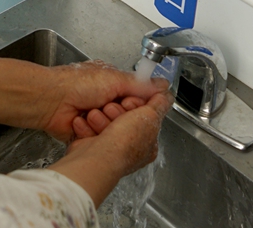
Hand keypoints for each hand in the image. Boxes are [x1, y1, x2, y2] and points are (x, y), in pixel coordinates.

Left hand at [37, 61, 168, 142]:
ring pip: (115, 130)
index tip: (132, 105)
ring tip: (94, 115)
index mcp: (112, 83)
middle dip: (120, 115)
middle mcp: (105, 100)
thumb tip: (163, 85)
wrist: (51, 100)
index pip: (137, 99)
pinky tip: (87, 126)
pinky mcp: (87, 133)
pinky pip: (101, 139)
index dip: (137, 105)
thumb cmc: (77, 83)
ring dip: (106, 125)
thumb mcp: (115, 79)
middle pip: (127, 117)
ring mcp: (95, 117)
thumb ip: (140, 85)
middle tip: (110, 108)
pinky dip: (95, 134)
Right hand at [48, 92, 172, 205]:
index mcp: (146, 144)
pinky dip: (85, 124)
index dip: (135, 105)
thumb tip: (167, 95)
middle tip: (110, 110)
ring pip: (103, 121)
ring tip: (95, 116)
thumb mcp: (149, 116)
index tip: (128, 102)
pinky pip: (87, 129)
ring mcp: (108, 148)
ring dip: (98, 116)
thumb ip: (160, 104)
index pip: (143, 116)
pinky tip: (84, 121)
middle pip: (121, 117)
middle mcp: (128, 148)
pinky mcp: (90, 147)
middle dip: (114, 110)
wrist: (98, 157)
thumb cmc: (125, 142)